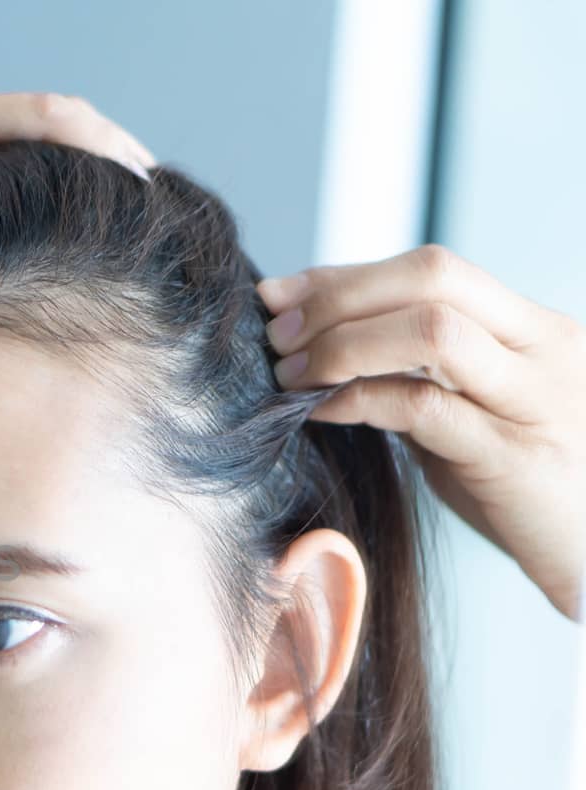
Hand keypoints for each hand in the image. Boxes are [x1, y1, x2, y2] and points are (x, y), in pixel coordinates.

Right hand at [0, 83, 154, 275]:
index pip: (15, 170)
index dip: (67, 200)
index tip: (105, 246)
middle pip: (51, 142)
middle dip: (107, 178)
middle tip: (156, 227)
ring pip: (60, 124)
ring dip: (117, 156)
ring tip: (164, 201)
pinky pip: (43, 121)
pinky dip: (96, 142)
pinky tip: (138, 175)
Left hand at [259, 244, 584, 622]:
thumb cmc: (530, 490)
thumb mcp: (478, 416)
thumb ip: (422, 378)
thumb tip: (326, 348)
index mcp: (533, 330)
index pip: (434, 269)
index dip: (346, 274)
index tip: (280, 293)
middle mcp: (542, 350)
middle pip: (433, 278)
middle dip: (339, 297)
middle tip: (277, 333)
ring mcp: (534, 401)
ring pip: (432, 332)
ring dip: (344, 345)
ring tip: (291, 374)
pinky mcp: (516, 459)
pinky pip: (425, 409)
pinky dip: (358, 401)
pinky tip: (318, 412)